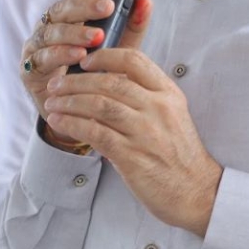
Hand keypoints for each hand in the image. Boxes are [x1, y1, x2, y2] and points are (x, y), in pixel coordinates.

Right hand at [19, 0, 116, 137]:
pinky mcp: (29, 69)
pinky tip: (77, 56)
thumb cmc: (95, 74)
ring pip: (51, 31)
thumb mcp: (118, 49)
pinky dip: (60, 55)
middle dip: (84, 6)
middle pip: (62, 8)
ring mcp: (37, 46)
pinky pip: (43, 57)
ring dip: (75, 32)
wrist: (76, 114)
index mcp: (70, 16)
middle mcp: (50, 25)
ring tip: (97, 37)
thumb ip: (131, 26)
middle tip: (108, 6)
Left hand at [42, 0, 221, 237]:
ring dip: (68, 102)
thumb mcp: (170, 114)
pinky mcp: (132, 155)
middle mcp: (158, 108)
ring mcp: (145, 132)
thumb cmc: (177, 152)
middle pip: (109, 82)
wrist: (197, 192)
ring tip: (52, 104)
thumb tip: (104, 78)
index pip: (133, 60)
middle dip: (75, 81)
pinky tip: (58, 122)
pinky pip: (94, 132)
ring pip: (98, 104)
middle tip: (56, 86)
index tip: (84, 62)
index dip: (104, 56)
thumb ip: (143, 94)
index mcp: (168, 93)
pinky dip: (71, 124)